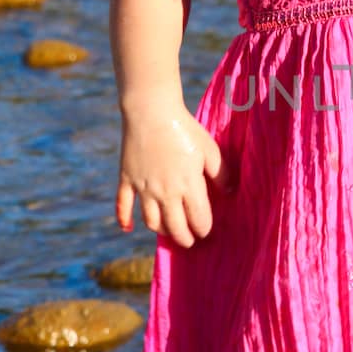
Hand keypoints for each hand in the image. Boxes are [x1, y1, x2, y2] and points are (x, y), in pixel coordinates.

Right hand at [115, 100, 233, 246]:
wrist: (151, 111)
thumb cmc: (185, 129)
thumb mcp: (210, 150)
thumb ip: (221, 174)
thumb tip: (229, 192)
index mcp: (189, 185)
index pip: (199, 220)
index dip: (204, 229)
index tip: (206, 231)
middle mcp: (166, 192)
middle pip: (175, 228)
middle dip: (184, 238)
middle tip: (189, 240)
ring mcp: (144, 188)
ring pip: (151, 222)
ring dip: (161, 231)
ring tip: (168, 231)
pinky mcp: (127, 180)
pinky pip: (122, 207)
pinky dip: (124, 220)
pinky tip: (128, 228)